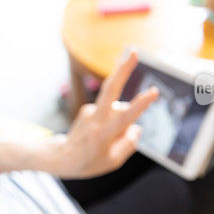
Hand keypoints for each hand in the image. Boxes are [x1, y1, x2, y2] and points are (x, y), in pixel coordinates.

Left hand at [47, 49, 157, 178]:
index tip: (153, 92)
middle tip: (133, 50)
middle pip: (111, 89)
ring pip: (116, 109)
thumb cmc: (87, 162)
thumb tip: (136, 127)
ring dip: (120, 119)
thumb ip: (128, 144)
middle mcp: (96, 119)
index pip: (125, 117)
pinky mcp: (87, 109)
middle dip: (122, 69)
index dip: (140, 105)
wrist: (60, 158)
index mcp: (103, 135)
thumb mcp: (112, 162)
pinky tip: (98, 136)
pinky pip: (109, 114)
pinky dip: (111, 123)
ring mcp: (90, 111)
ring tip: (105, 142)